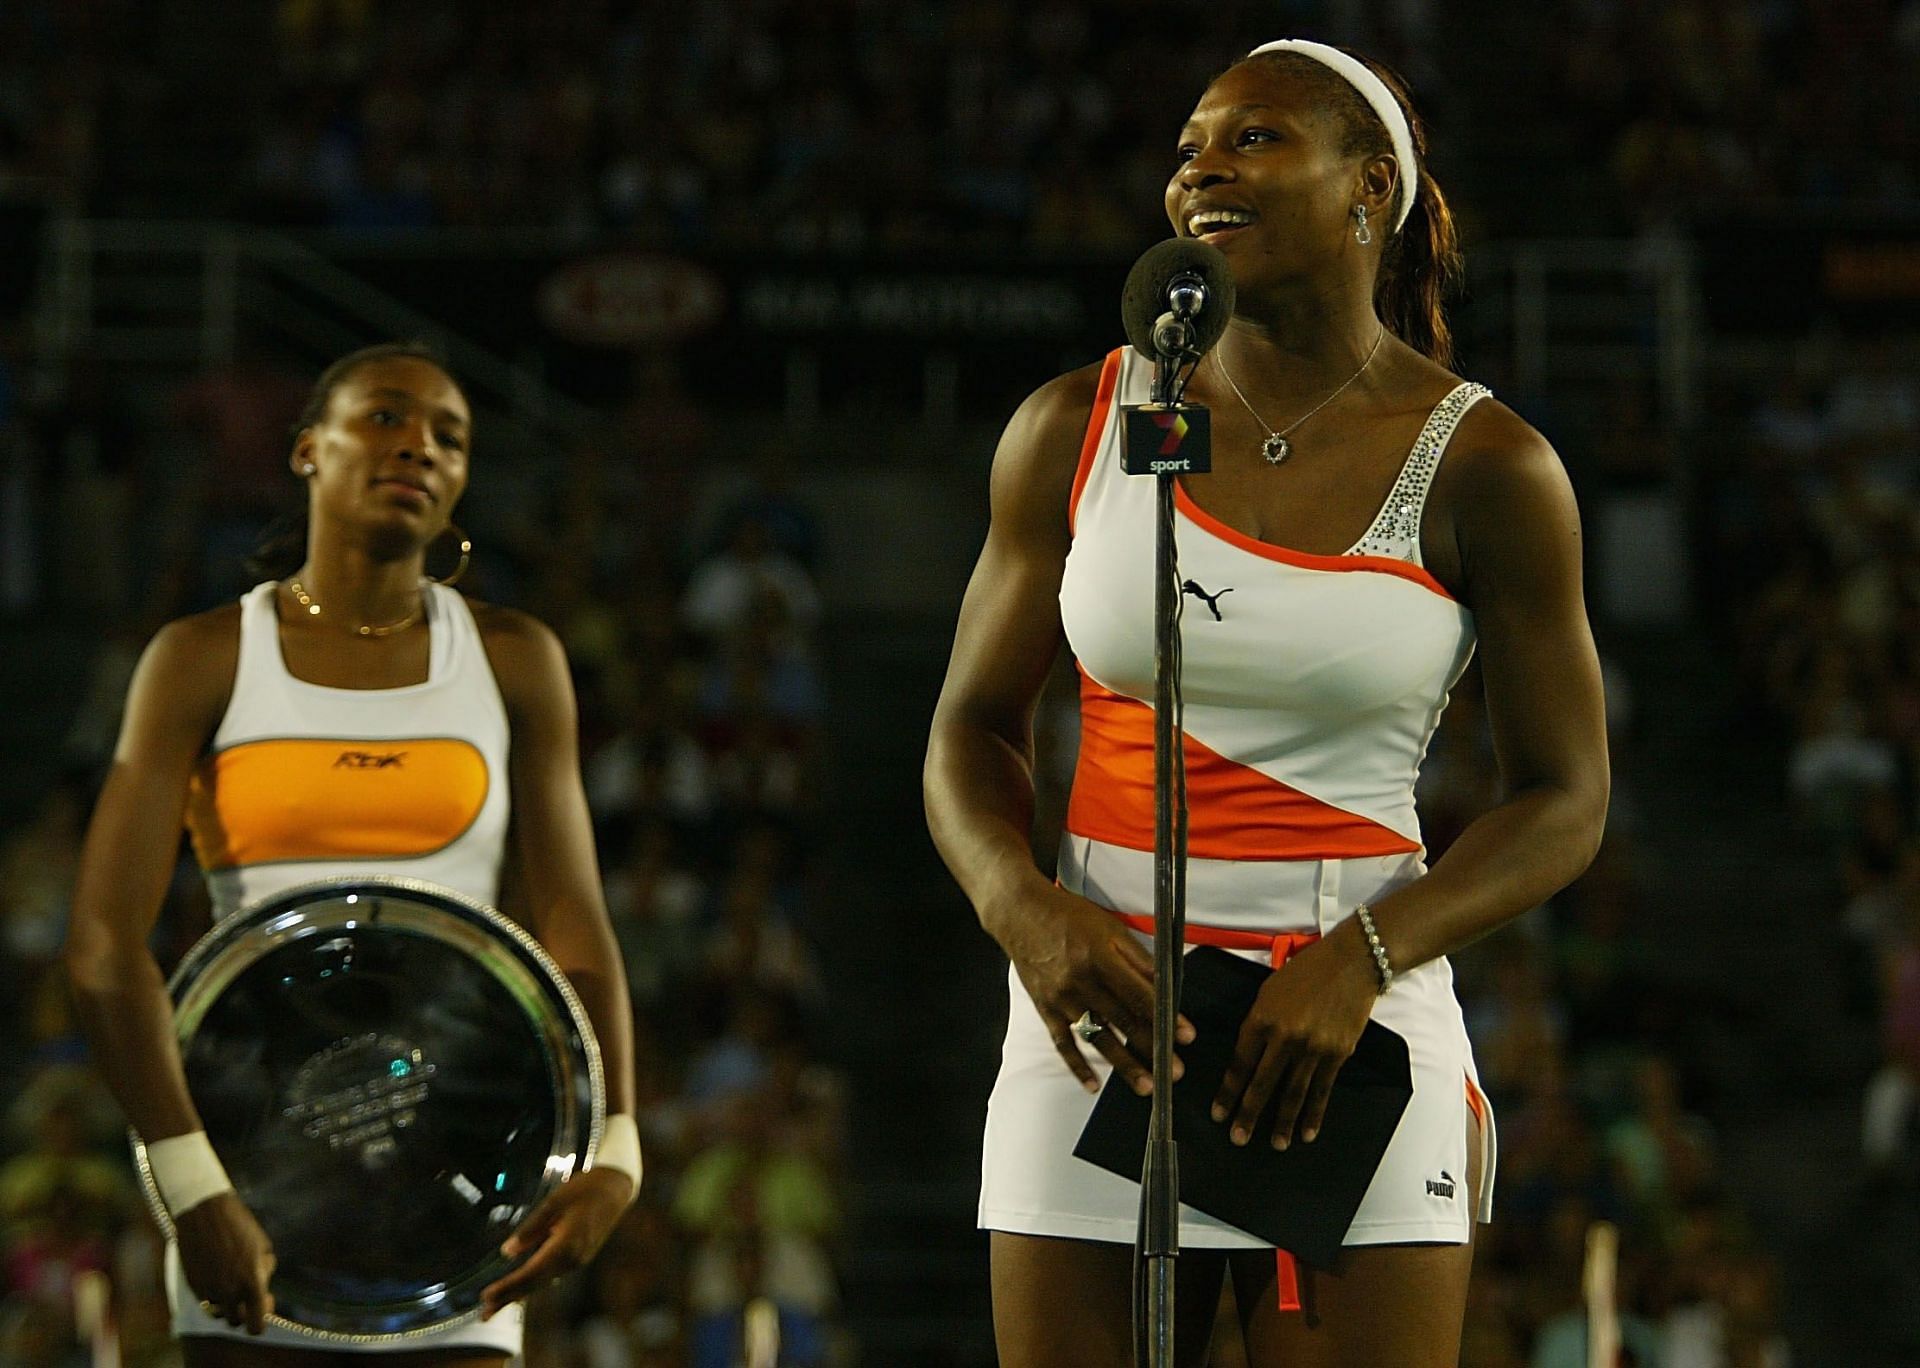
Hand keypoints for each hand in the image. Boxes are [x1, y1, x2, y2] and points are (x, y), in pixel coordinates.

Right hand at [175, 1192, 275, 1334]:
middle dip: (243, 1312)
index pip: (257, 1325)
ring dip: (226, 1305)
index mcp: (252, 1283)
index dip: (261, 1320)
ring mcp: (208, 1291)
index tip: (264, 1303)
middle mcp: (229, 1292)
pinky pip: (205, 1301)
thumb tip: (263, 1291)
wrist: (205, 1213)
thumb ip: (262, 1272)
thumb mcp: (262, 1247)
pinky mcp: (193, 1286)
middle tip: (246, 1294)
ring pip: (218, 1314)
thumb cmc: (240, 1226)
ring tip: (231, 1282)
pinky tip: (217, 1274)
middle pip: (236, 1323)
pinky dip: (212, 1295)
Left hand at [480, 1167, 634, 1318]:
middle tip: (483, 1315)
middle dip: (508, 1299)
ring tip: (494, 1305)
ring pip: (542, 1282)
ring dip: (518, 1293)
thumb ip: (530, 1228)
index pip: (530, 1273)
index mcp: (566, 1246)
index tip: (486, 1296)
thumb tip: (507, 1252)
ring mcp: (576, 1261)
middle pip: (534, 1284)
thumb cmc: (584, 1190)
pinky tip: (518, 1288)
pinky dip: (531, 1283)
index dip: (507, 1287)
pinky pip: (549, 1275)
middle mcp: (572, 1260)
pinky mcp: (577, 1258)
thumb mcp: (553, 1202)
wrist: (616, 1189)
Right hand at [987, 882, 1194, 1095]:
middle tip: (1175, 1072)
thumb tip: (1165, 984)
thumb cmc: (1070, 917)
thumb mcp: (1110, 927)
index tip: (1186, 1037)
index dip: (1165, 1017)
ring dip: (1123, 1064)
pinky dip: (1077, 1066)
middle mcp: (1080, 981)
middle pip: (1122, 1021)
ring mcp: (1061, 998)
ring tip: (1145, 1086)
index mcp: (1100, 957)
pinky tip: (1093, 1085)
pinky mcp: (1045, 1008)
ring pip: (1097, 1037)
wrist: (1020, 914)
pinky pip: (1062, 1042)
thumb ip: (1138, 958)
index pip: (1139, 994)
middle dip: (1152, 1048)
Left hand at [1211, 924, 1379, 1148]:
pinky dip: (1314, 1114)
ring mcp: (1313, 1048)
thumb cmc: (1305, 973)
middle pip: (1262, 1084)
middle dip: (1248, 1114)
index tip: (1218, 1114)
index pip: (1240, 1064)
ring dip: (1282, 1122)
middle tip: (1237, 1138)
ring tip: (1275, 1144)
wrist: (1350, 964)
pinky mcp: (1337, 1054)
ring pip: (1293, 1093)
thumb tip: (1247, 1058)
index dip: (1228, 1092)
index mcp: (1261, 1018)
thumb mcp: (1269, 992)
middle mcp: (1285, 1036)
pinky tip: (1307, 1132)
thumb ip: (1256, 1024)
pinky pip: (1322, 1090)